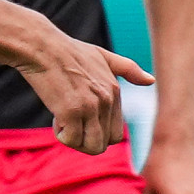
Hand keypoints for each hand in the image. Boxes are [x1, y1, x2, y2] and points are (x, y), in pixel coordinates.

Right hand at [20, 34, 152, 155]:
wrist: (41, 47)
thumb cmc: (68, 52)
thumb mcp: (103, 56)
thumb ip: (128, 69)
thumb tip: (151, 80)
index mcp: (115, 91)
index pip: (115, 133)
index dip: (96, 132)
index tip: (81, 117)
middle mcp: (106, 100)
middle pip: (105, 143)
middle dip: (86, 140)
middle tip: (70, 123)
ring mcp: (90, 106)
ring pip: (92, 147)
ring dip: (75, 141)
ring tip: (64, 121)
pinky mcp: (70, 110)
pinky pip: (71, 140)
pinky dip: (61, 135)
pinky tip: (55, 118)